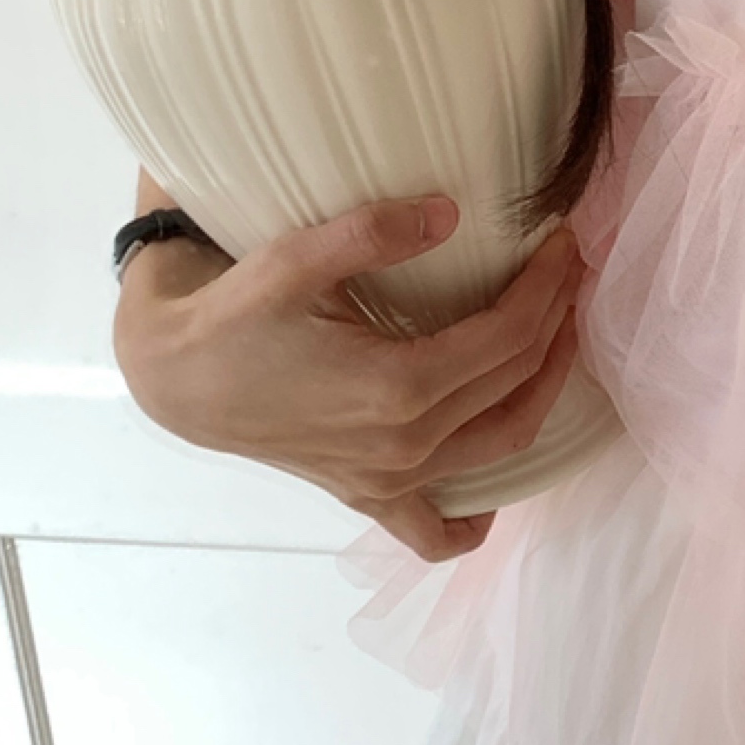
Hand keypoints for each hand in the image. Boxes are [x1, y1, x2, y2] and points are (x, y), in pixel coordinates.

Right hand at [113, 195, 587, 562]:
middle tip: (568, 271)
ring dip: (543, 393)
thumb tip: (451, 213)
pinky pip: (433, 531)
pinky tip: (491, 500)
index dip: (546, 286)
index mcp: (398, 388)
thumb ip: (373, 233)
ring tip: (558, 338)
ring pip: (502, 448)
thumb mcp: (292, 259)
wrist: (176, 379)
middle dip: (555, 322)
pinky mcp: (367, 495)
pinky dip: (471, 522)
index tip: (563, 243)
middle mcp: (405, 444)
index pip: (507, 336)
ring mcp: (390, 479)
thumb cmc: (233, 316)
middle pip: (516, 383)